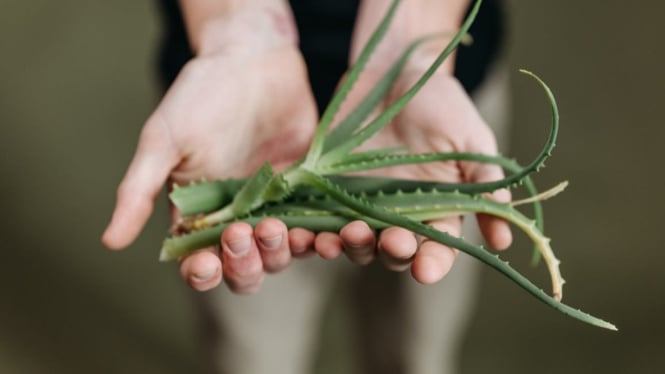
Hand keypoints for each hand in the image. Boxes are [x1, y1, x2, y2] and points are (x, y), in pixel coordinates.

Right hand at [102, 25, 320, 292]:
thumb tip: (109, 241)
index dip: (203, 273)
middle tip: (244, 232)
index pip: (199, 263)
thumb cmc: (200, 95)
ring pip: (281, 254)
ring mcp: (275, 207)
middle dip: (244, 263)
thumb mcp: (163, 141)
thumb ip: (139, 191)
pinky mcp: (308, 192)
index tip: (207, 262)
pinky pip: (317, 226)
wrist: (253, 59)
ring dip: (281, 252)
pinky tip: (326, 234)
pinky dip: (322, 238)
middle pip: (244, 269)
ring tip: (279, 227)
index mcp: (198, 214)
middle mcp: (237, 218)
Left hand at [315, 67, 512, 283]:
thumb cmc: (439, 102)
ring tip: (341, 239)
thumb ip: (483, 182)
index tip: (426, 271)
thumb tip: (504, 239)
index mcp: (436, 208)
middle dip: (392, 252)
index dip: (433, 263)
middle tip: (390, 242)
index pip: (437, 248)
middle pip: (394, 251)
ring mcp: (361, 203)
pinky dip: (311, 232)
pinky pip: (318, 219)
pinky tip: (303, 233)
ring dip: (348, 247)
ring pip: (354, 242)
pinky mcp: (329, 189)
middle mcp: (398, 214)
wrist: (394, 71)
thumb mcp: (470, 138)